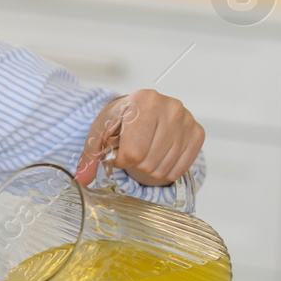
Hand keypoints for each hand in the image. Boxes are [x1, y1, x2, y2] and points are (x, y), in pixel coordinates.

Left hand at [74, 89, 203, 186]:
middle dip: (135, 165)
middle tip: (132, 152)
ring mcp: (187, 120)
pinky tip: (157, 156)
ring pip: (164, 168)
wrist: (141, 109)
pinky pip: (180, 169)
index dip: (121, 160)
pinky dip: (165, 170)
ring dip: (149, 169)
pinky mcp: (198, 132)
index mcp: (144, 101)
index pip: (133, 152)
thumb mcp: (99, 134)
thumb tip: (82, 179)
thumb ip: (89, 157)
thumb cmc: (120, 121)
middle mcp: (170, 107)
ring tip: (144, 153)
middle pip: (149, 162)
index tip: (118, 151)